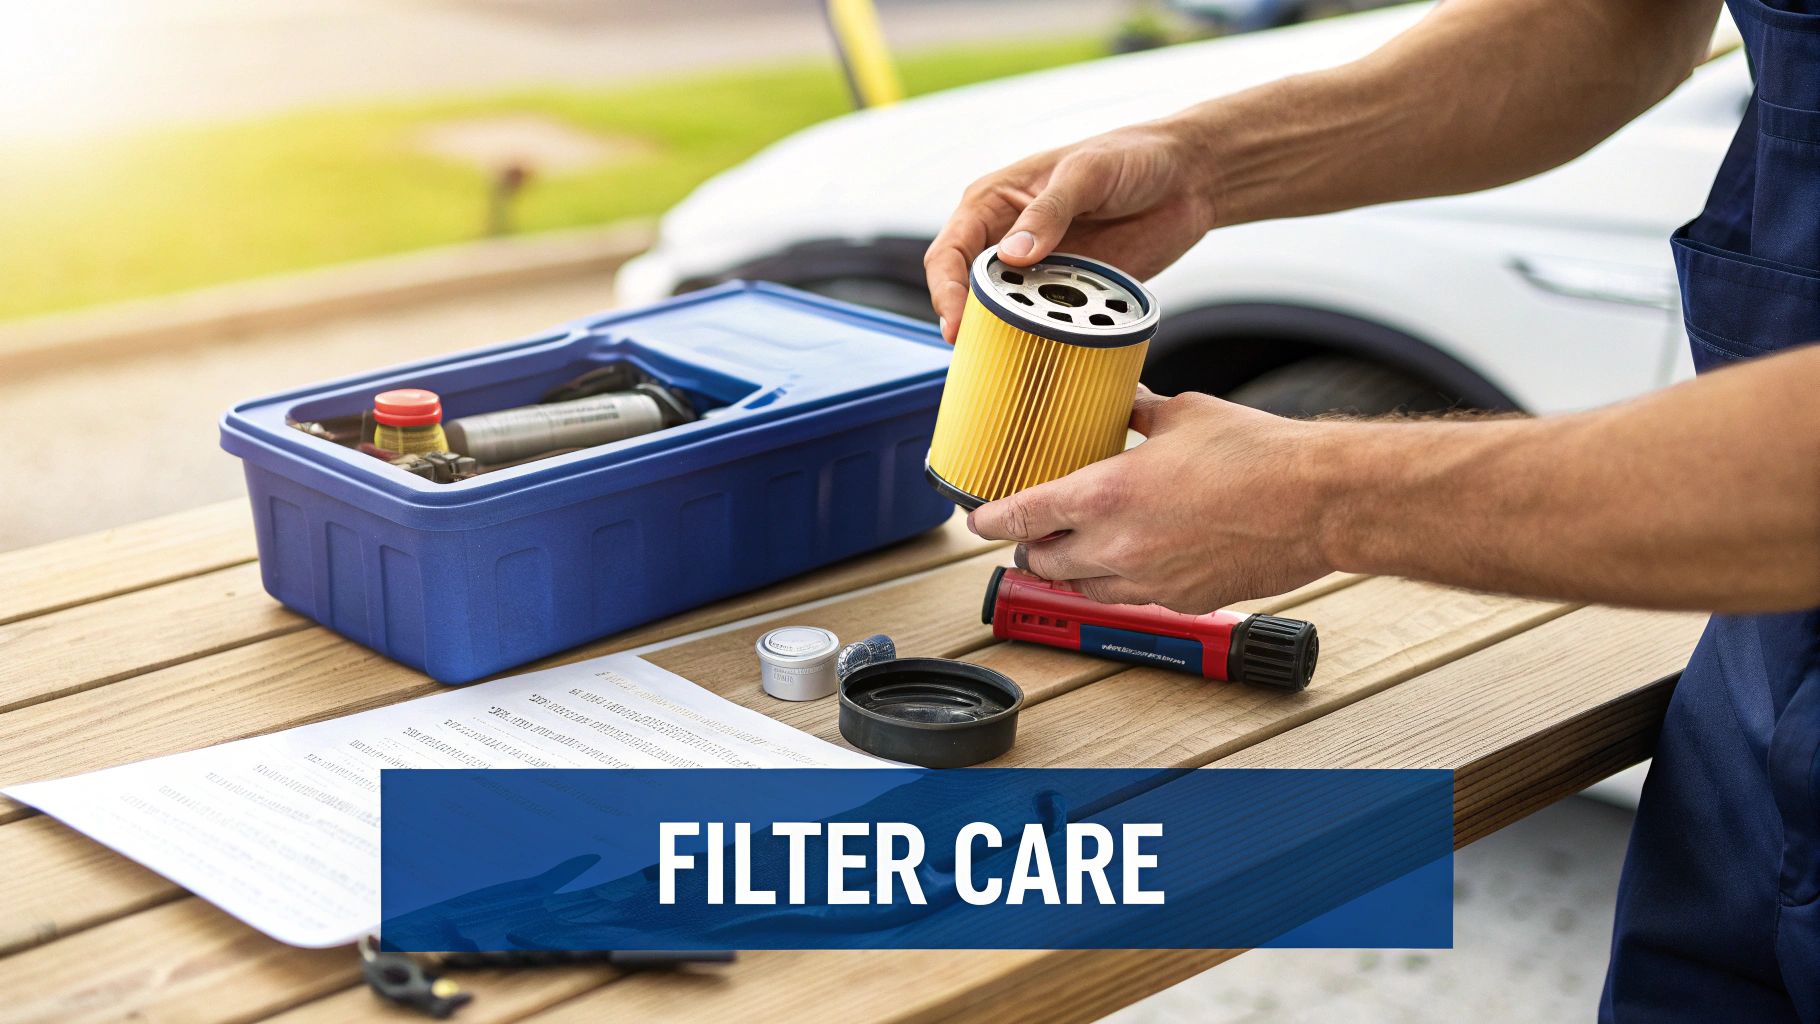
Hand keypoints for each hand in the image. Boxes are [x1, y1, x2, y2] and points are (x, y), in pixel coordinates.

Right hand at [923, 120, 1215, 341]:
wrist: (1188, 178)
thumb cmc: (1131, 157)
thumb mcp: (1088, 173)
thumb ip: (1050, 212)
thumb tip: (1012, 255)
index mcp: (994, 203)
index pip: (950, 252)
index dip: (946, 291)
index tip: (957, 324)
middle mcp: (1007, 239)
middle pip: (967, 291)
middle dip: (968, 322)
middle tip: (978, 354)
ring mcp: (1037, 269)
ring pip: (1004, 313)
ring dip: (1005, 335)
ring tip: (1011, 360)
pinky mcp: (1069, 292)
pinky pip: (1046, 323)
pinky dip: (1044, 339)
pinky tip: (1051, 351)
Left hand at [967, 387, 1334, 611]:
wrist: (1316, 502)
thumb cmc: (1258, 455)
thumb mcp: (1183, 414)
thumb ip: (1137, 412)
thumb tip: (1119, 400)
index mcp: (1107, 493)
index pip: (1022, 516)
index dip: (990, 519)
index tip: (977, 517)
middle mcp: (1118, 545)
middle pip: (1043, 559)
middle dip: (1030, 546)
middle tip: (1029, 531)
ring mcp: (1149, 580)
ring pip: (1082, 588)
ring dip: (1070, 569)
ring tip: (1073, 550)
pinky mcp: (1181, 600)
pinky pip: (1130, 599)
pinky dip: (1118, 583)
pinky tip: (1130, 562)